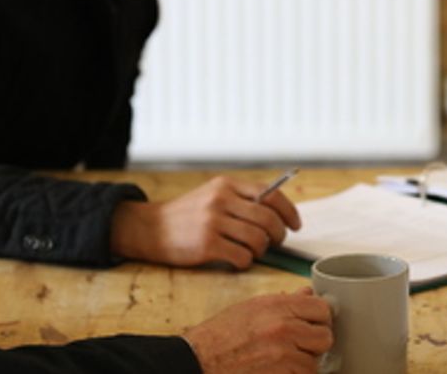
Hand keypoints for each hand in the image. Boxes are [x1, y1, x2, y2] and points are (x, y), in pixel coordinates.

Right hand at [111, 175, 301, 267]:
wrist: (151, 228)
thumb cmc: (188, 214)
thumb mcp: (213, 194)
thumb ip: (242, 199)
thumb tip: (278, 212)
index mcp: (227, 185)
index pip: (271, 194)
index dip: (289, 211)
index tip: (295, 224)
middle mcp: (221, 200)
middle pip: (268, 218)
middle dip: (279, 234)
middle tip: (275, 242)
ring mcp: (213, 222)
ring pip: (258, 239)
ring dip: (262, 250)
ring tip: (253, 251)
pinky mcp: (206, 245)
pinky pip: (242, 257)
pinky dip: (246, 262)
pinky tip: (238, 260)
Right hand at [183, 290, 331, 373]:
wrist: (197, 361)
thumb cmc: (219, 336)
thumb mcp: (250, 308)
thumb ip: (283, 302)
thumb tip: (308, 293)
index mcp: (277, 306)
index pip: (322, 308)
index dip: (320, 318)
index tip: (313, 324)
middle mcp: (284, 328)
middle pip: (325, 336)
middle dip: (315, 344)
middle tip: (301, 347)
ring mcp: (282, 355)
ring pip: (314, 362)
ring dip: (303, 365)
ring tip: (284, 362)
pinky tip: (279, 371)